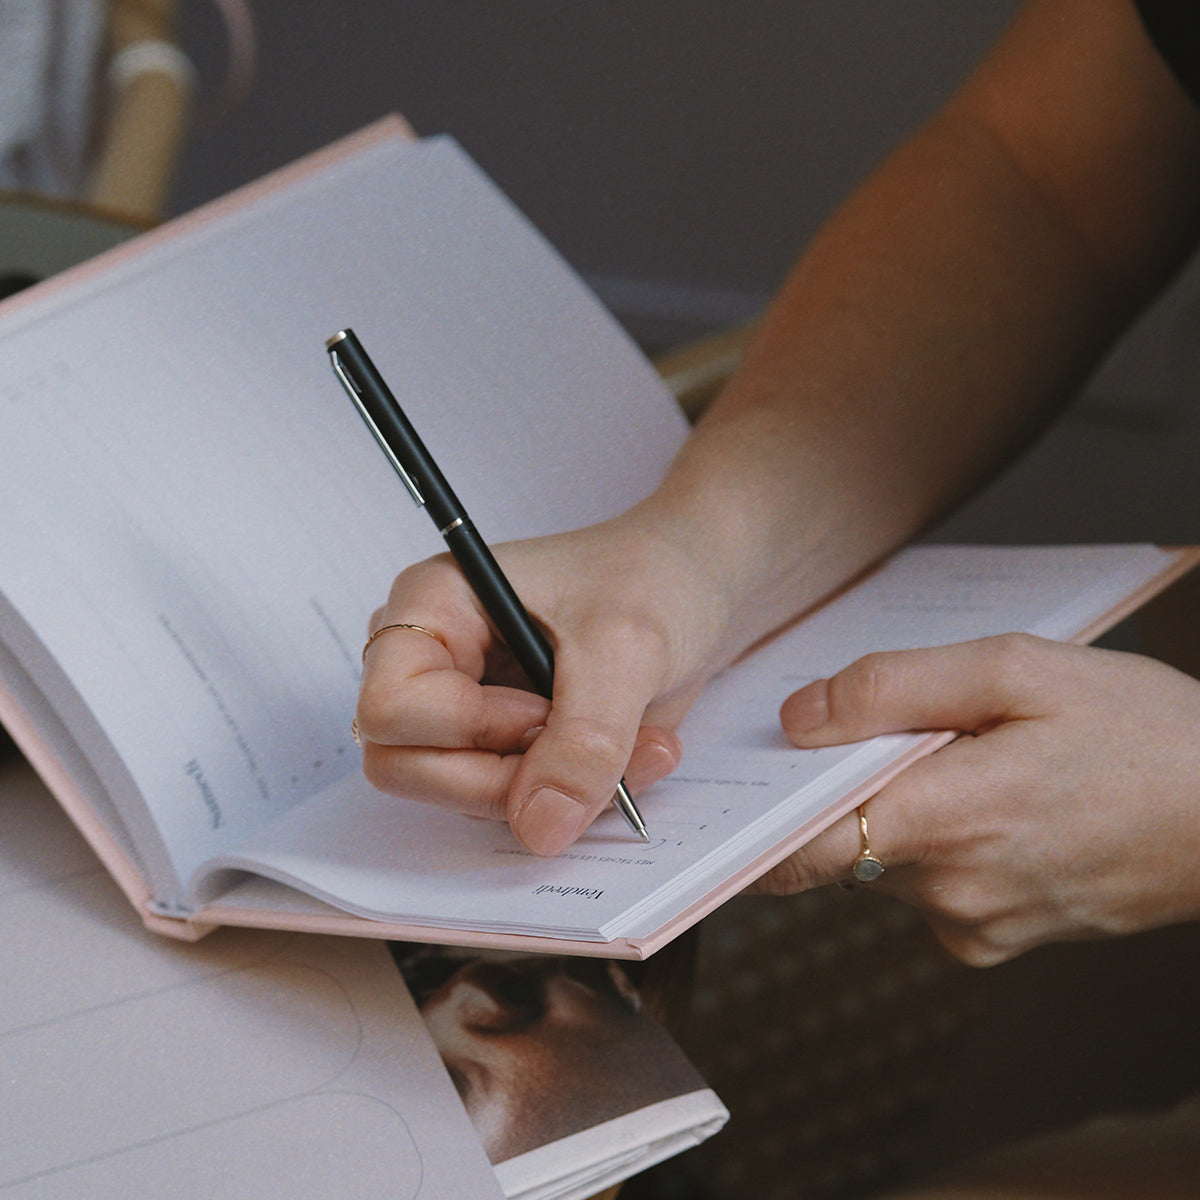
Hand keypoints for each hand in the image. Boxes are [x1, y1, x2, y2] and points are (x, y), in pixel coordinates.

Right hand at [354, 511, 741, 855]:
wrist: (699, 583)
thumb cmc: (654, 578)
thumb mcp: (628, 649)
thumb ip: (584, 740)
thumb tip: (538, 830)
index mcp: (431, 606)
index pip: (389, 710)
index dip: (465, 729)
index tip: (542, 710)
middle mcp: (430, 660)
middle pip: (403, 765)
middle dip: (508, 777)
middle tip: (591, 744)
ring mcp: (461, 707)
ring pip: (458, 796)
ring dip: (556, 790)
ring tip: (635, 744)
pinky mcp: (501, 745)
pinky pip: (513, 804)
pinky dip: (577, 795)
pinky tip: (632, 750)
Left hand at [751, 634, 1199, 964]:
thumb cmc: (1145, 734)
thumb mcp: (1020, 670)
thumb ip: (895, 688)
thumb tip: (799, 718)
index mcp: (946, 821)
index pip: (797, 847)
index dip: (757, 815)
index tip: (738, 782)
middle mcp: (950, 892)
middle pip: (837, 839)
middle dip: (840, 785)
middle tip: (881, 727)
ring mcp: (974, 926)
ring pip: (882, 859)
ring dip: (895, 808)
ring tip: (961, 755)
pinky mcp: (997, 940)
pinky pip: (928, 886)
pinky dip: (934, 842)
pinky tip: (991, 798)